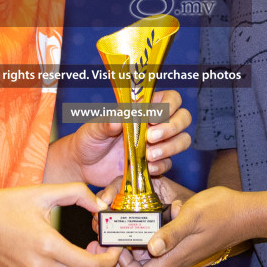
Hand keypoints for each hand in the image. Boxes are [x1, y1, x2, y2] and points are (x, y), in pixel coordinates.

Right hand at [0, 182, 119, 266]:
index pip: (91, 266)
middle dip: (102, 266)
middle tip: (102, 246)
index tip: (115, 246)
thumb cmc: (4, 204)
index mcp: (47, 245)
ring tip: (85, 249)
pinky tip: (66, 254)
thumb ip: (77, 193)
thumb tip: (101, 205)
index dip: (110, 259)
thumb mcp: (42, 192)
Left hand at [64, 89, 192, 187]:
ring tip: (149, 155)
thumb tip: (119, 119)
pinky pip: (168, 163)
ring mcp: (157, 144)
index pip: (170, 98)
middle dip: (172, 127)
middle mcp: (155, 124)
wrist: (83, 165)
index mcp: (144, 108)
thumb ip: (105, 123)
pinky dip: (161, 165)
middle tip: (150, 137)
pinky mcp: (154, 164)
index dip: (169, 105)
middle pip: (183, 118)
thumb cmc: (89, 139)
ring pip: (182, 140)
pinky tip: (147, 167)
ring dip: (170, 147)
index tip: (152, 116)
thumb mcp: (93, 128)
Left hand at [113, 186, 249, 266]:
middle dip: (121, 257)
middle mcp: (173, 258)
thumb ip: (172, 232)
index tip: (117, 244)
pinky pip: (156, 245)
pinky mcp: (181, 240)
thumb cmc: (222, 212)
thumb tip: (151, 248)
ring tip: (120, 222)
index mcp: (174, 258)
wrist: (246, 212)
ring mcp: (177, 250)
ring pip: (146, 257)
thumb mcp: (192, 216)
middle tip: (111, 234)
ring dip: (130, 244)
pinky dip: (143, 234)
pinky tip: (140, 215)